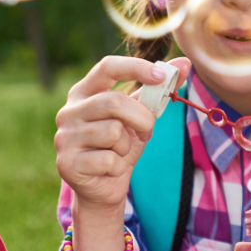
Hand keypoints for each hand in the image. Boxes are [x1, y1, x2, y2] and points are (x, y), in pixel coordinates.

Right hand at [54, 56, 190, 215]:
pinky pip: (108, 159)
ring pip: (112, 132)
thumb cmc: (121, 146)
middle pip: (114, 102)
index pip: (107, 67)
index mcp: (84, 92)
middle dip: (141, 118)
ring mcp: (64, 137)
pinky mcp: (66, 163)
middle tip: (146, 131)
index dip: (135, 68)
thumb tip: (185, 63)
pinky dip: (119, 166)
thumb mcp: (141, 116)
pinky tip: (110, 169)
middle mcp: (69, 111)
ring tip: (119, 152)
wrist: (104, 188)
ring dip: (127, 146)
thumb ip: (157, 91)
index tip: (162, 77)